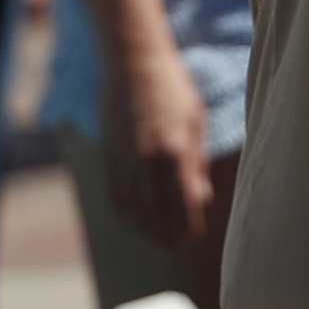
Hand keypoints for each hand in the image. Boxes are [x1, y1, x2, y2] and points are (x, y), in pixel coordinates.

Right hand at [106, 45, 212, 248]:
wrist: (130, 61)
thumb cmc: (171, 86)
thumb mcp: (195, 120)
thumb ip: (197, 161)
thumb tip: (200, 197)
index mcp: (173, 151)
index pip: (183, 203)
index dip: (189, 226)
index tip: (196, 238)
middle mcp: (146, 161)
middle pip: (156, 214)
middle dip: (168, 235)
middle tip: (179, 247)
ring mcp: (123, 160)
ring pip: (133, 209)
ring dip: (146, 229)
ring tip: (159, 239)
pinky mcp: (108, 155)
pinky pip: (115, 194)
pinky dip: (126, 212)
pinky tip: (136, 218)